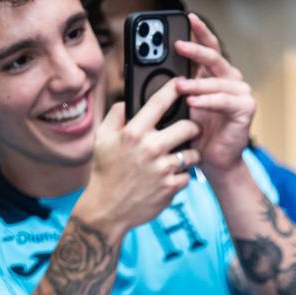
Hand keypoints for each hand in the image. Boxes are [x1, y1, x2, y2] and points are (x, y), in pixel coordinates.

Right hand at [77, 82, 201, 239]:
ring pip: (192, 154)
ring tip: (182, 156)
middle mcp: (151, 148)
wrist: (109, 209)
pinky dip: (183, 176)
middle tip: (191, 129)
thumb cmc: (105, 172)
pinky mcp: (171, 188)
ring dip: (190, 154)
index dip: (173, 90)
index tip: (182, 83)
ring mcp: (163, 169)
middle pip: (187, 128)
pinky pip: (187, 176)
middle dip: (192, 127)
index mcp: (133, 132)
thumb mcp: (102, 139)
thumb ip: (116, 116)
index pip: (159, 103)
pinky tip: (173, 176)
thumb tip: (128, 101)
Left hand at [175, 15, 255, 178]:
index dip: (200, 32)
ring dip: (196, 84)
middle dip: (195, 51)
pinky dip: (207, 101)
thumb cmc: (198, 134)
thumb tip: (157, 71)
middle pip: (213, 57)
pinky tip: (193, 102)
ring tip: (179, 87)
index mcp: (216, 74)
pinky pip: (223, 100)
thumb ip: (178, 86)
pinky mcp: (246, 108)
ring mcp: (241, 92)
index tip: (188, 18)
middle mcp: (231, 79)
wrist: (215, 162)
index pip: (208, 47)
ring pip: (216, 81)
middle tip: (178, 46)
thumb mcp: (183, 105)